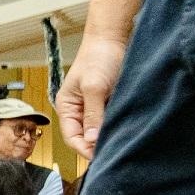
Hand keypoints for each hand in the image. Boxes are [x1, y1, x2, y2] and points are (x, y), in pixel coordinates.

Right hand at [57, 32, 125, 156]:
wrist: (113, 38)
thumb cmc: (98, 57)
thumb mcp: (94, 87)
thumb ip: (92, 114)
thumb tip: (91, 140)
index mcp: (67, 106)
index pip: (71, 137)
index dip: (84, 149)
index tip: (99, 156)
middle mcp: (79, 110)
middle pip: (85, 137)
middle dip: (97, 146)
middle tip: (113, 154)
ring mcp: (95, 107)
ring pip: (100, 131)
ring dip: (109, 137)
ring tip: (121, 144)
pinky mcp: (110, 104)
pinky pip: (112, 121)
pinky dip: (118, 127)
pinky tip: (127, 131)